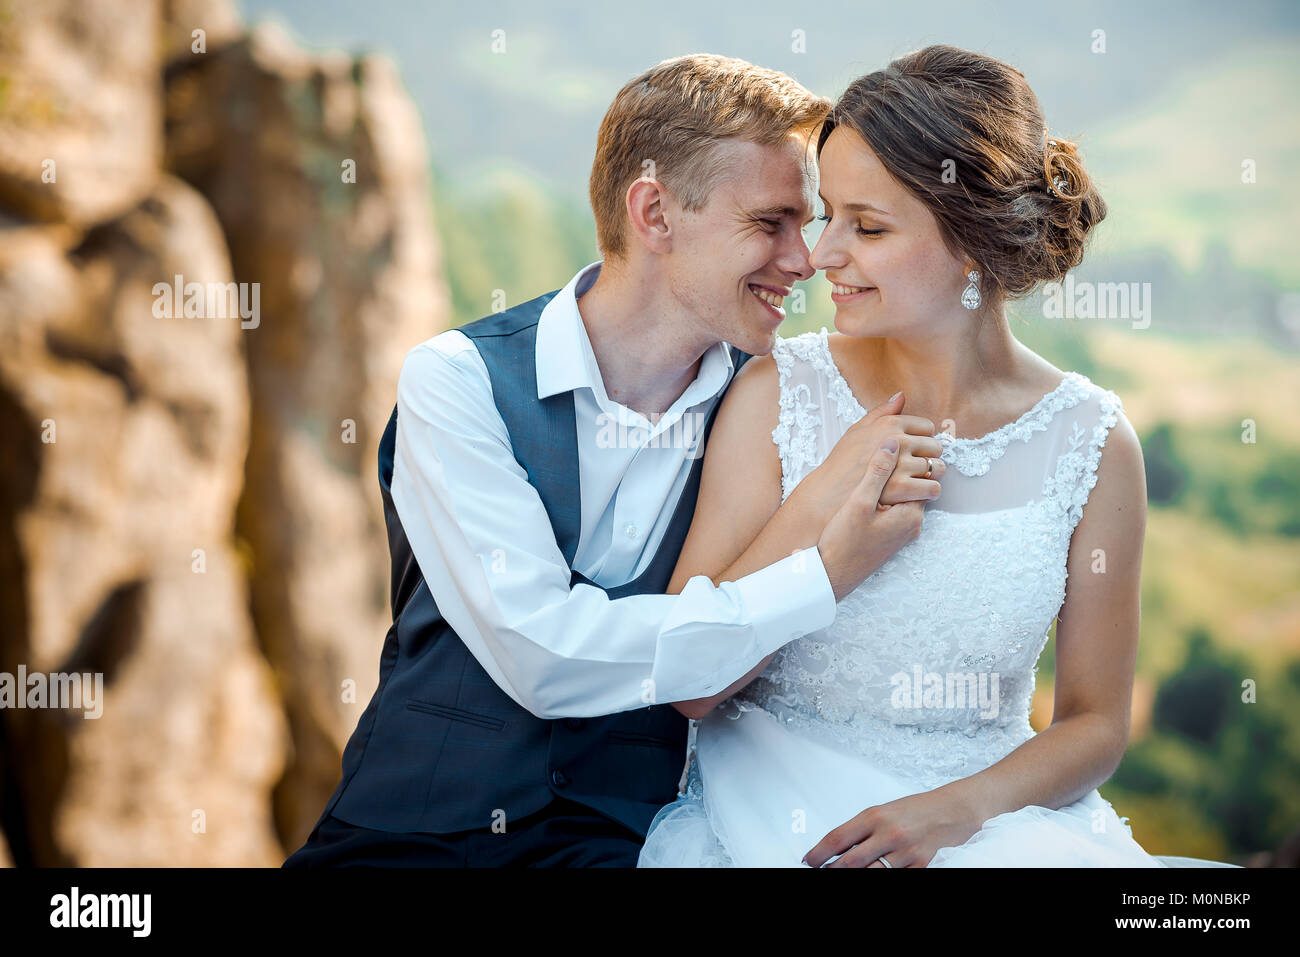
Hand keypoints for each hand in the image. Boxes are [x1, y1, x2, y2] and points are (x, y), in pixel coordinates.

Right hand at [794, 392, 945, 520]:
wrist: (829, 494)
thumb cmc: (842, 463)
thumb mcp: (857, 430)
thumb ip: (881, 412)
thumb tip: (901, 396)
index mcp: (889, 424)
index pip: (927, 427)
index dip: (922, 440)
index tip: (913, 451)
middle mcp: (897, 440)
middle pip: (935, 446)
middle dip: (929, 457)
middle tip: (916, 467)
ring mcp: (900, 464)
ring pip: (937, 467)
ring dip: (932, 475)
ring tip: (920, 480)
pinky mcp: (901, 487)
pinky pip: (933, 487)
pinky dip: (930, 491)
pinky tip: (920, 493)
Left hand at [801, 786, 983, 867]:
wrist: (952, 810)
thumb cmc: (914, 810)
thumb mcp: (883, 812)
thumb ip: (861, 830)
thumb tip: (835, 849)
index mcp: (874, 816)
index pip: (837, 838)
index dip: (818, 853)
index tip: (808, 862)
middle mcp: (888, 833)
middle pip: (849, 862)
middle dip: (831, 871)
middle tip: (821, 872)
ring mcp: (905, 852)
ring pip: (870, 873)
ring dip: (853, 876)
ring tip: (841, 874)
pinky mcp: (920, 865)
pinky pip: (894, 878)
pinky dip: (880, 877)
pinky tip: (874, 874)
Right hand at [816, 436, 926, 600]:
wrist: (831, 576)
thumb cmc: (843, 542)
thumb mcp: (859, 501)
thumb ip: (878, 471)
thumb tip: (893, 442)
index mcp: (911, 515)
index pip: (924, 476)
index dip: (910, 459)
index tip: (893, 447)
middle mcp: (912, 526)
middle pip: (916, 486)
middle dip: (902, 470)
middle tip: (878, 457)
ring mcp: (901, 534)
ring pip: (904, 498)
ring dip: (892, 485)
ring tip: (869, 474)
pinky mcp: (889, 539)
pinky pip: (894, 511)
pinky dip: (885, 499)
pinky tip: (865, 496)